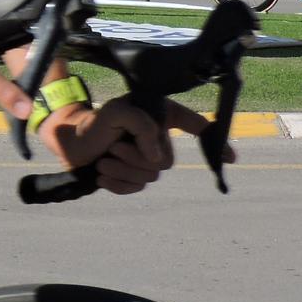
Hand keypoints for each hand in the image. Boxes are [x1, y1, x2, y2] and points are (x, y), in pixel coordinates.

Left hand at [41, 94, 226, 194]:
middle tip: (114, 147)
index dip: (216, 142)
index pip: (195, 126)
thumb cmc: (94, 121)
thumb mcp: (118, 112)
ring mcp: (145, 159)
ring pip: (150, 177)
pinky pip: (136, 189)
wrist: (69, 140)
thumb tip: (157, 158)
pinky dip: (117, 183)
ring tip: (105, 159)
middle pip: (167, 161)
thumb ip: (144, 127)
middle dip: (137, 156)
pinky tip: (103, 174)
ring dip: (122, 169)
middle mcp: (157, 139)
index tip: (232, 158)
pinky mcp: (131, 176)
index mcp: (160, 116)